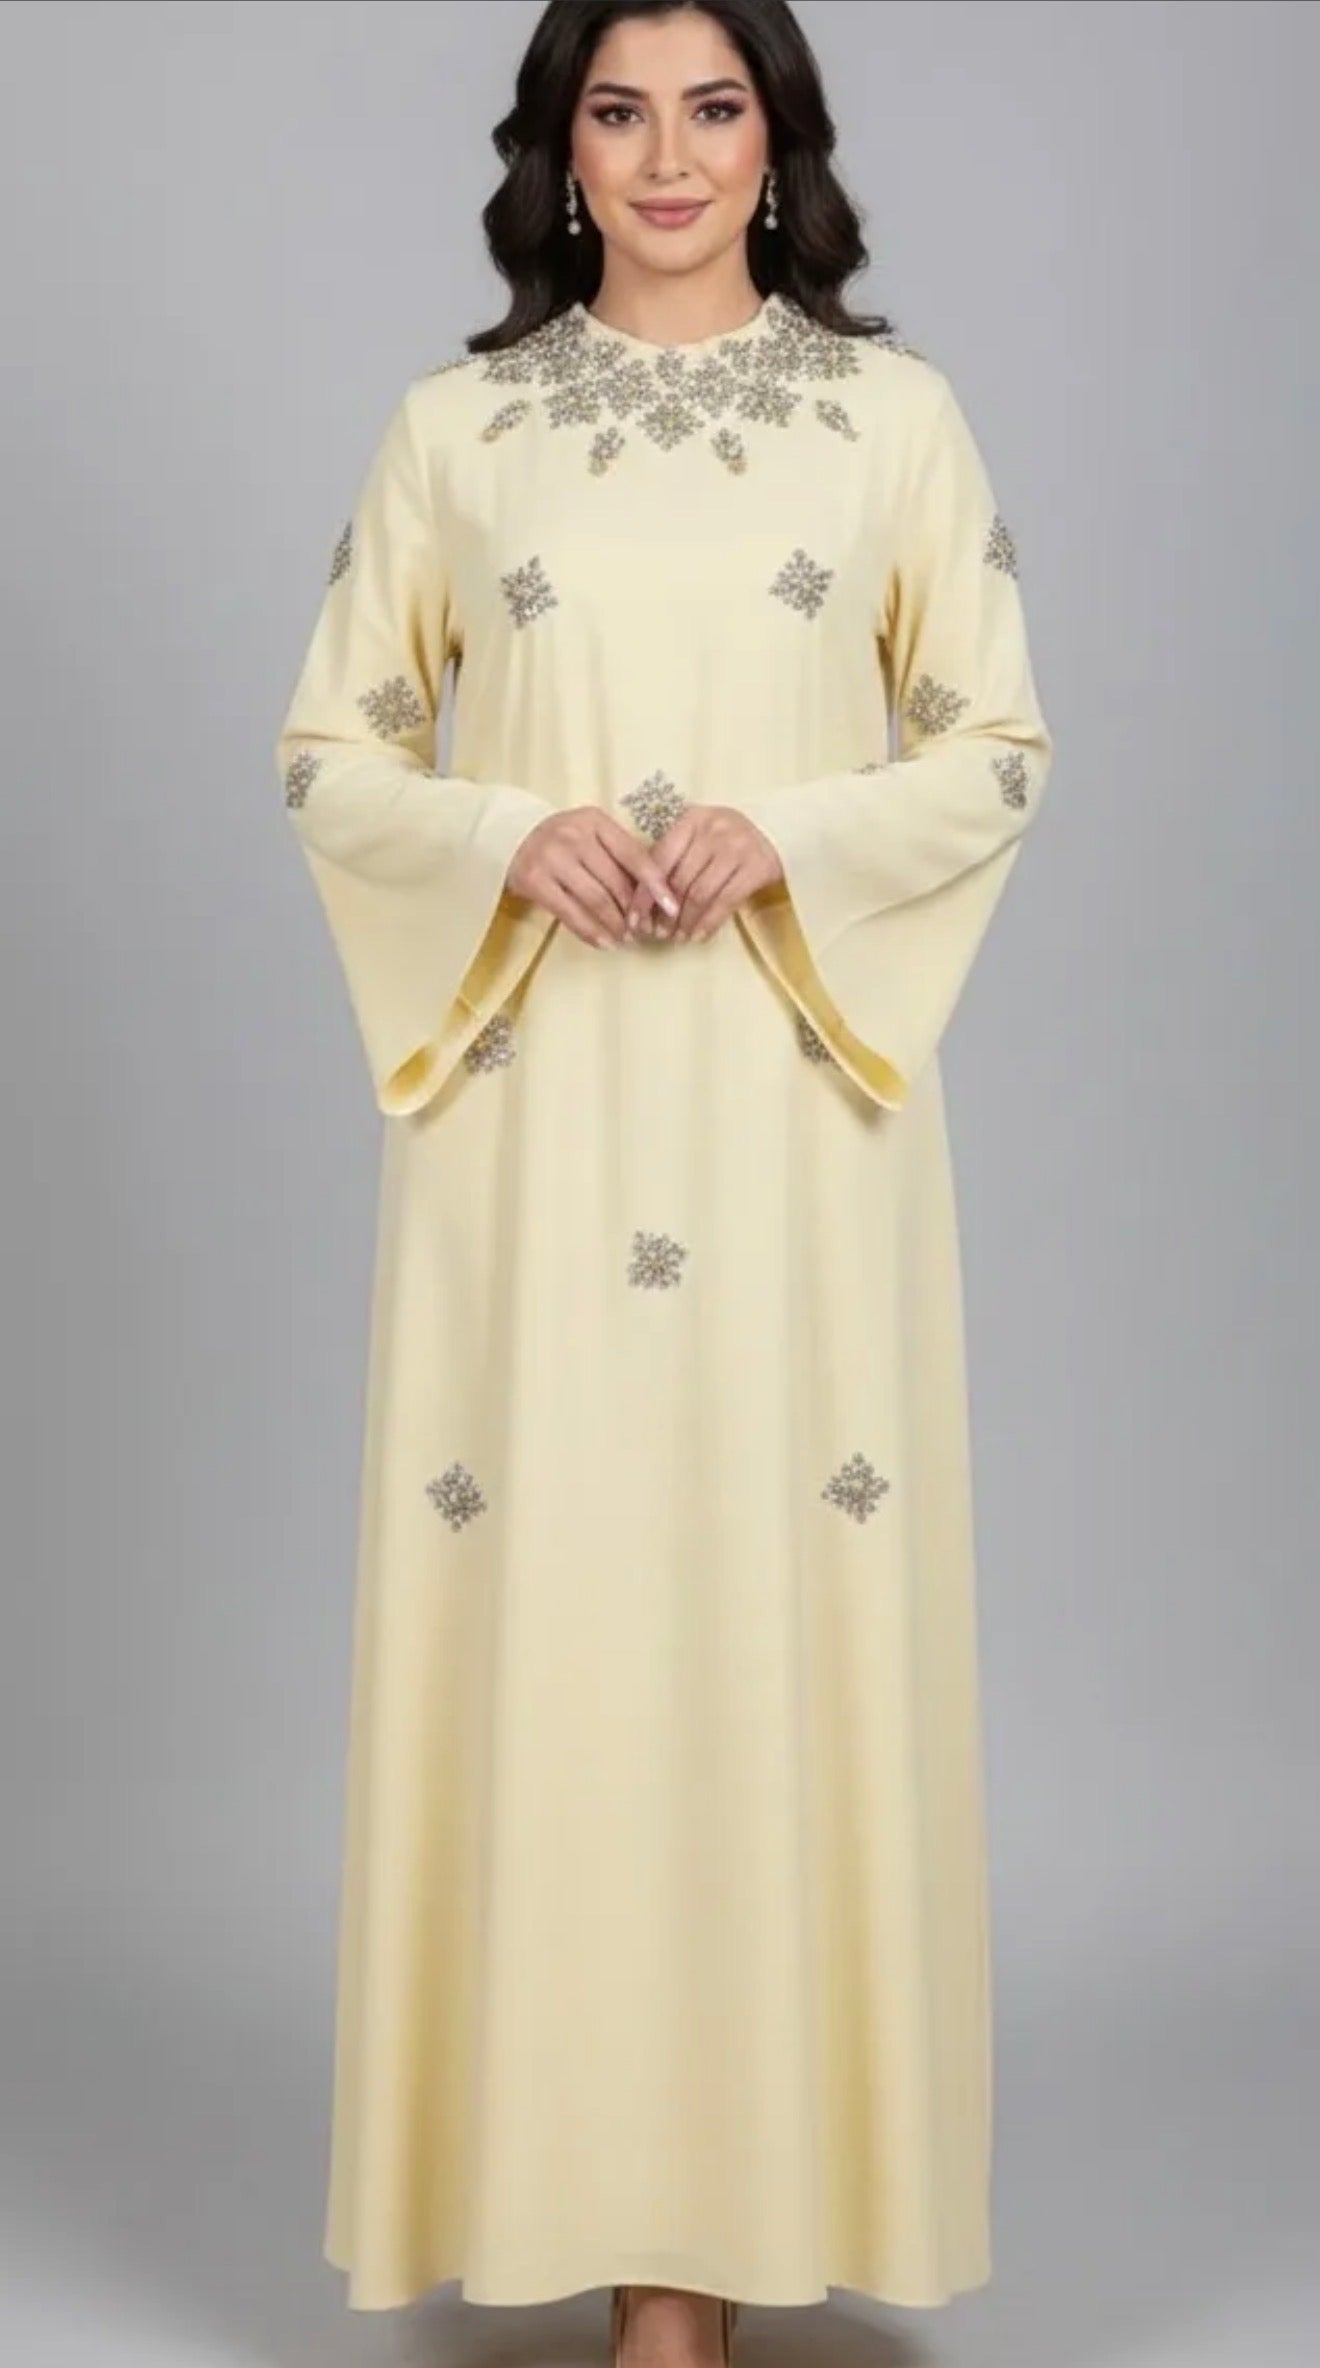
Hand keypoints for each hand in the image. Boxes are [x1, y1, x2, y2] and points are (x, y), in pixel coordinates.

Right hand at [506, 808, 680, 948]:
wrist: (511, 838)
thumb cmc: (564, 841)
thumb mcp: (592, 836)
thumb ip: (619, 856)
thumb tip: (656, 895)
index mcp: (595, 821)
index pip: (634, 855)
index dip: (656, 884)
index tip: (673, 907)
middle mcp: (574, 835)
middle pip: (616, 882)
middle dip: (634, 912)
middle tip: (646, 931)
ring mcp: (552, 857)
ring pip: (596, 900)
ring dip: (616, 926)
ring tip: (627, 939)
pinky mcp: (534, 880)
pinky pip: (570, 913)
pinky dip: (591, 932)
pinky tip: (605, 943)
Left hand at [623, 805, 783, 942]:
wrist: (779, 833)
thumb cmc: (727, 841)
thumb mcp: (699, 839)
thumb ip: (674, 860)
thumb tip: (643, 903)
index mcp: (691, 820)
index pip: (659, 861)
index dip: (644, 895)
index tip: (634, 920)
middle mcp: (713, 829)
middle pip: (679, 880)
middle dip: (664, 913)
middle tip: (658, 934)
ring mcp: (737, 847)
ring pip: (700, 894)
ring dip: (685, 922)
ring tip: (677, 938)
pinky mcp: (758, 866)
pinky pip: (725, 902)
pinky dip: (708, 923)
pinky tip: (698, 936)